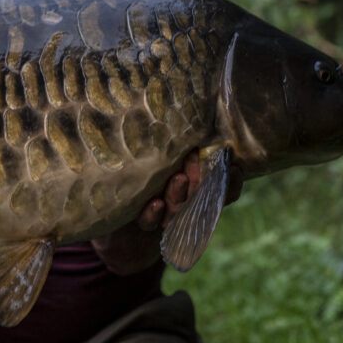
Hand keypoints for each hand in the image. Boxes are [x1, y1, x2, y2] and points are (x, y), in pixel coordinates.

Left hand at [93, 149, 237, 274]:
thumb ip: (171, 148)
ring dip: (179, 194)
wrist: (107, 217)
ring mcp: (163, 218)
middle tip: (196, 157)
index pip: (220, 191)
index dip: (230, 183)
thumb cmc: (138, 176)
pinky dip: (152, 214)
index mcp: (193, 191)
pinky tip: (155, 204)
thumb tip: (186, 118)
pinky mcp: (141, 225)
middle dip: (200, 180)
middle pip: (199, 198)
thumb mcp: (155, 158)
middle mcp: (182, 207)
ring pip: (177, 210)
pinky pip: (149, 222)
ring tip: (179, 178)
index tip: (235, 167)